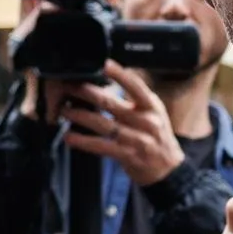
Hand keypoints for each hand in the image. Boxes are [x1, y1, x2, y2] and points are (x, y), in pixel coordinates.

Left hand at [55, 64, 185, 187]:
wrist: (168, 168)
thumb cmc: (157, 136)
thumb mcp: (155, 112)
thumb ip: (136, 97)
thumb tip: (113, 79)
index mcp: (151, 106)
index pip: (135, 86)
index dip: (119, 74)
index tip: (103, 64)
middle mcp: (144, 121)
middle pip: (110, 103)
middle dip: (86, 93)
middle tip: (69, 87)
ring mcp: (136, 139)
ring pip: (102, 124)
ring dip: (79, 116)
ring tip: (64, 110)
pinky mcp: (126, 155)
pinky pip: (101, 146)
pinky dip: (83, 141)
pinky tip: (69, 137)